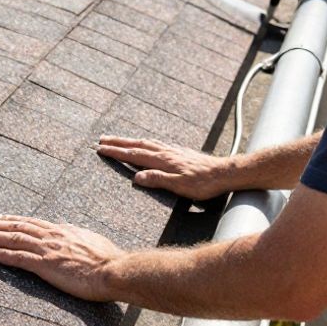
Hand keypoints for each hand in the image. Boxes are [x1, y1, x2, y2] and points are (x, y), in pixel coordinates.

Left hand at [0, 215, 124, 302]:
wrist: (114, 270)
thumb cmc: (108, 259)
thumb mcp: (91, 239)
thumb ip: (75, 234)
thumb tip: (67, 228)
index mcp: (62, 230)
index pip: (32, 222)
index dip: (13, 219)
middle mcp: (51, 236)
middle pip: (17, 226)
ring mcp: (47, 250)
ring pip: (13, 238)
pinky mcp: (45, 265)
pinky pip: (17, 258)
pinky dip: (1, 253)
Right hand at [96, 135, 231, 199]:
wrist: (225, 173)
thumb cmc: (204, 184)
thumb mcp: (180, 186)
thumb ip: (158, 180)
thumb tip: (137, 177)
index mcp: (163, 161)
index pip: (134, 155)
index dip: (116, 152)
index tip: (100, 148)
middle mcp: (166, 152)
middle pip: (137, 145)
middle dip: (118, 142)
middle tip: (102, 139)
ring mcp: (173, 150)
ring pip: (147, 142)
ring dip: (130, 140)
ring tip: (118, 139)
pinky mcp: (180, 152)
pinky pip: (157, 144)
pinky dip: (146, 142)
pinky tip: (147, 143)